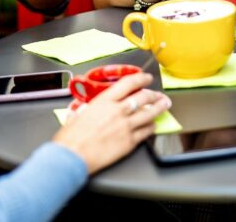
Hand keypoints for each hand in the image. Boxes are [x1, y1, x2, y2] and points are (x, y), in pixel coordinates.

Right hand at [52, 72, 170, 173]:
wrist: (72, 157)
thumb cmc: (70, 138)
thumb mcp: (76, 115)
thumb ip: (83, 109)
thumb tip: (82, 109)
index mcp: (104, 101)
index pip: (129, 83)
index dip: (141, 78)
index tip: (146, 78)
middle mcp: (118, 111)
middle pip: (143, 97)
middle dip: (154, 94)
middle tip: (159, 94)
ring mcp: (125, 126)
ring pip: (149, 113)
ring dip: (159, 108)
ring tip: (165, 105)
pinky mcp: (129, 142)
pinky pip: (146, 132)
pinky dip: (152, 127)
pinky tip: (154, 126)